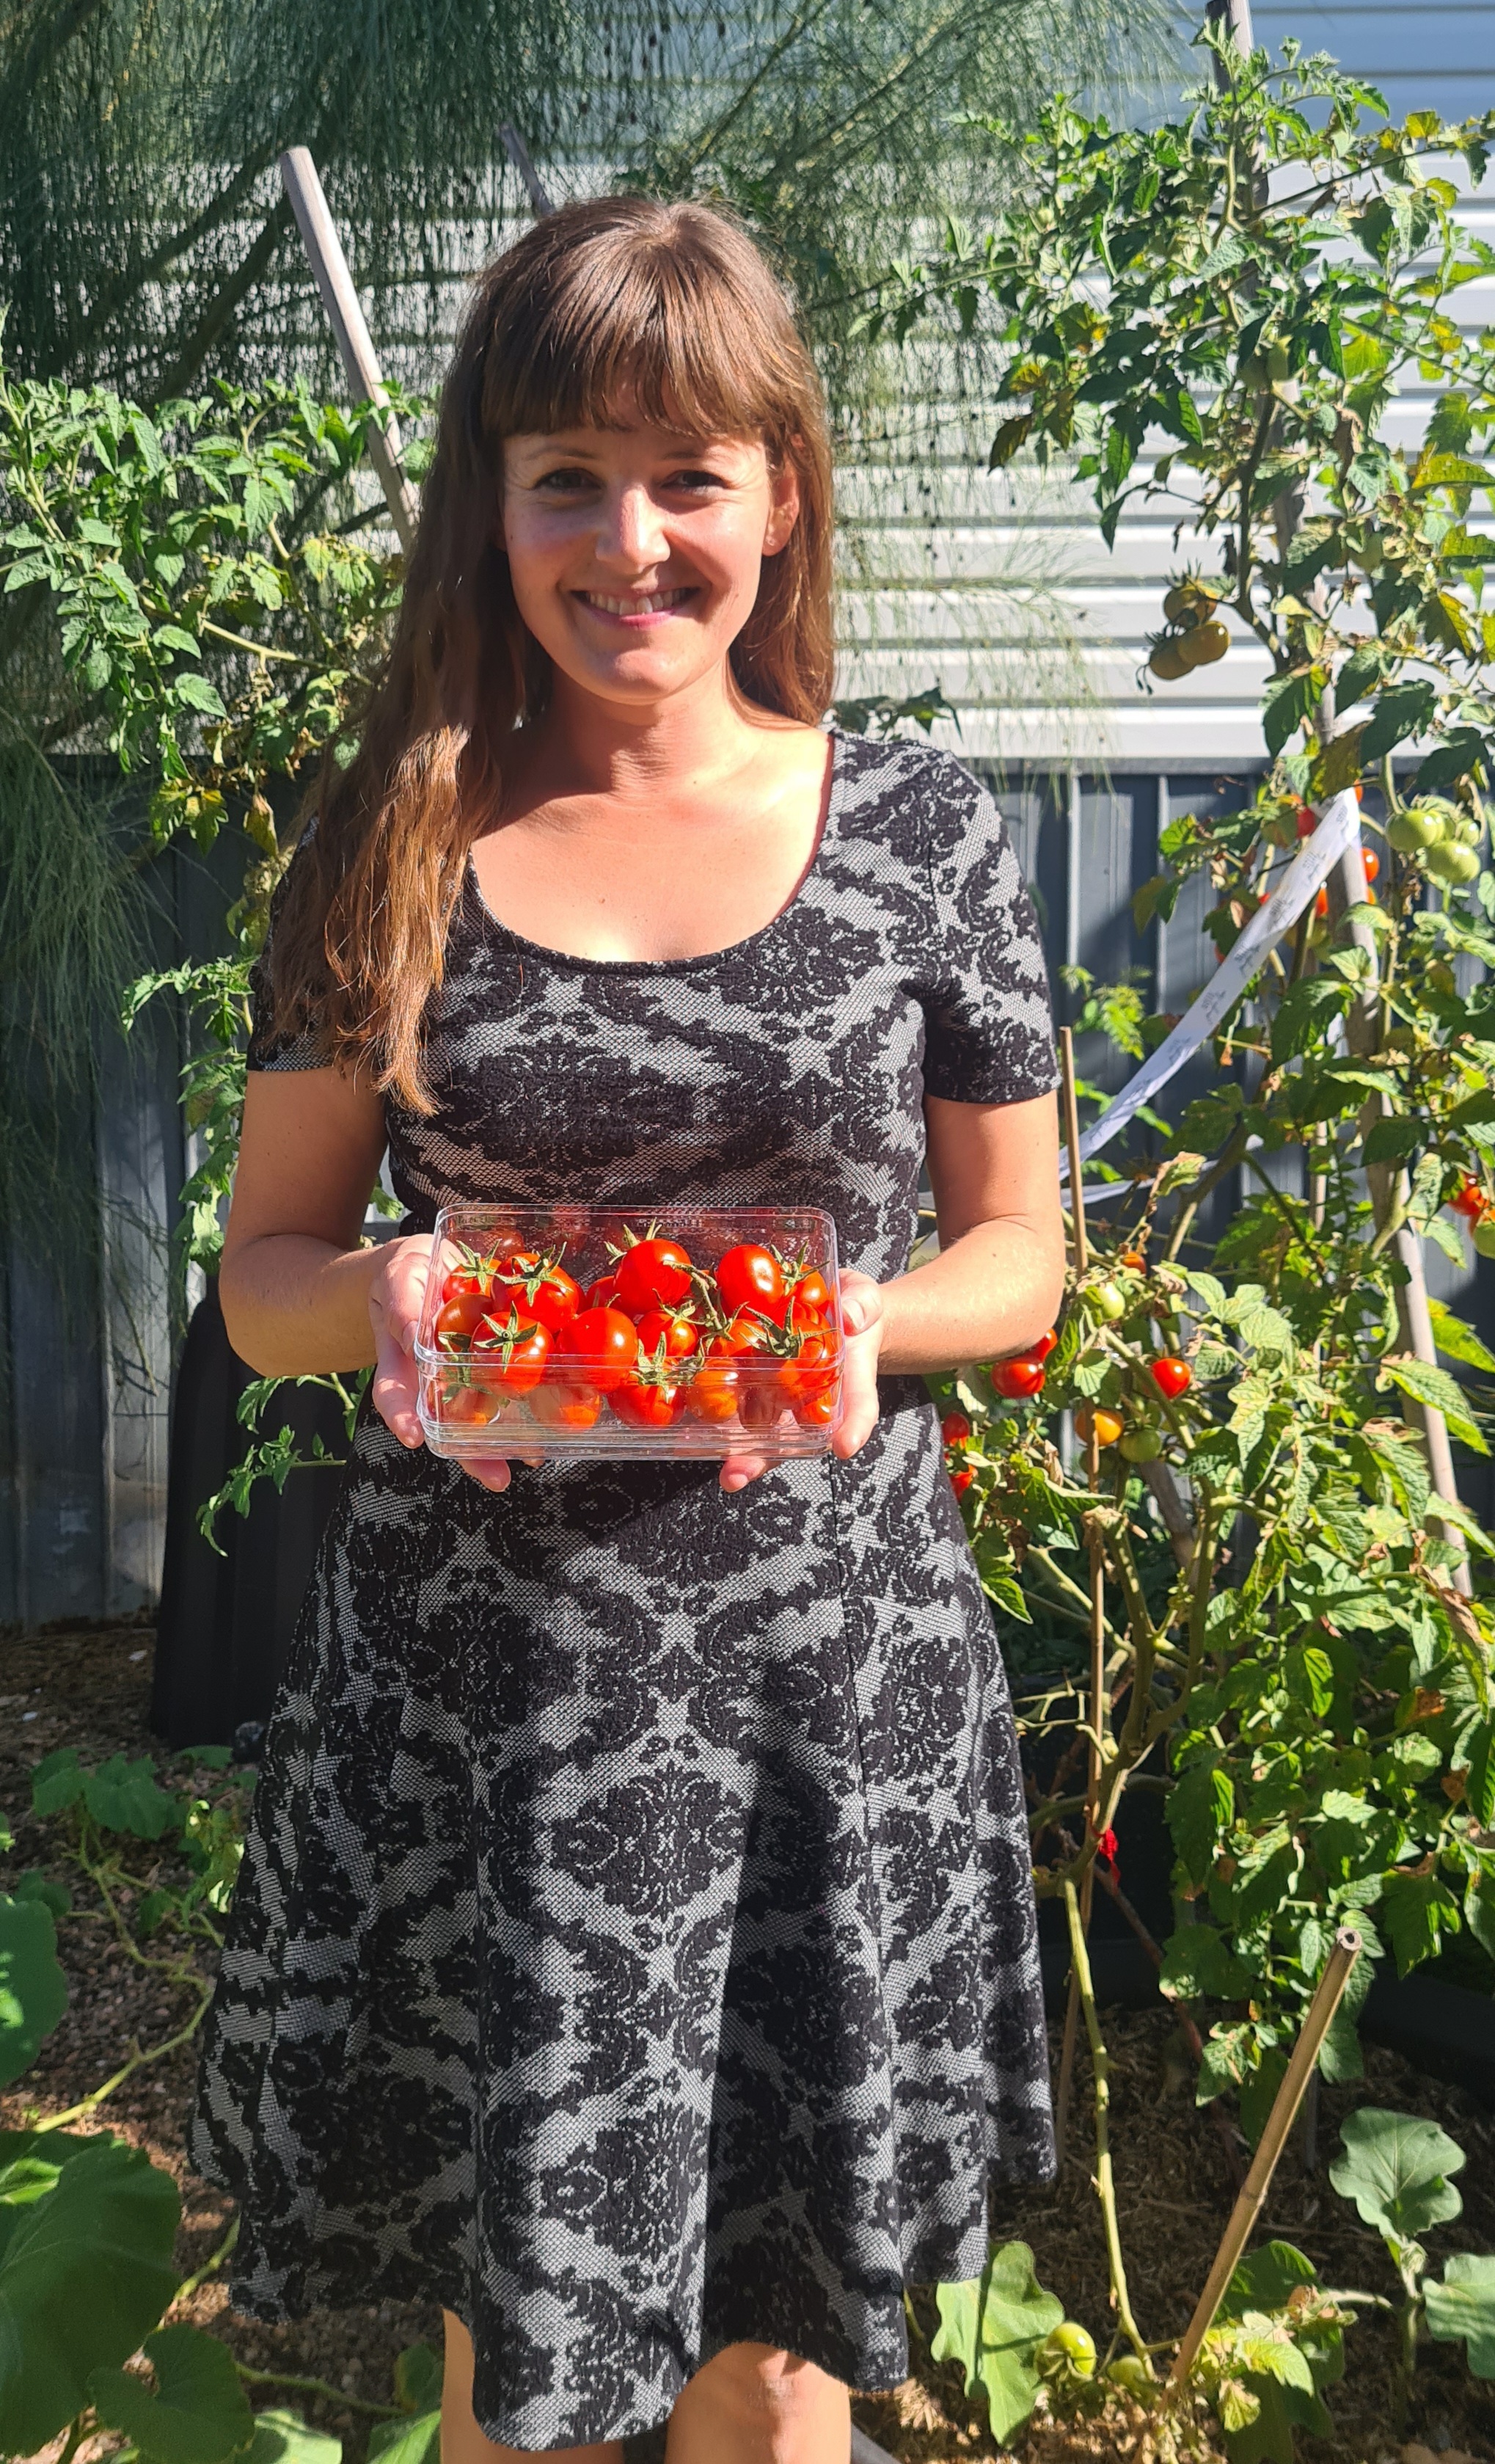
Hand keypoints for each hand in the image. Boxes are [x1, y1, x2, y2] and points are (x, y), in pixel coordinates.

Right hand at [367, 1233, 513, 1493]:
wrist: (430, 1262)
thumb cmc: (406, 1271)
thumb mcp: (399, 1277)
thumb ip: (403, 1307)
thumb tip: (414, 1338)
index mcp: (401, 1358)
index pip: (394, 1393)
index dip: (401, 1416)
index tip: (414, 1438)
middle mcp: (433, 1377)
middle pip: (446, 1423)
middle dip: (469, 1454)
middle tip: (495, 1477)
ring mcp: (464, 1373)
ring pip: (484, 1414)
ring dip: (507, 1440)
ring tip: (532, 1457)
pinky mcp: (494, 1360)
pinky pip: (514, 1383)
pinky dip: (533, 1402)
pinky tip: (553, 1418)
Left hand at [718, 1271, 884, 1492]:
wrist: (831, 1308)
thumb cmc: (853, 1309)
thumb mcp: (865, 1299)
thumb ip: (862, 1306)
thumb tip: (850, 1319)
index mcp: (848, 1380)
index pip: (858, 1407)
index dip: (853, 1427)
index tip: (844, 1446)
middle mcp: (812, 1399)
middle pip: (795, 1439)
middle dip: (767, 1458)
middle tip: (743, 1473)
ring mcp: (781, 1396)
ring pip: (762, 1433)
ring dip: (742, 1455)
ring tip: (726, 1473)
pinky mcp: (754, 1382)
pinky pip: (736, 1400)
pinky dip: (715, 1416)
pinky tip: (692, 1428)